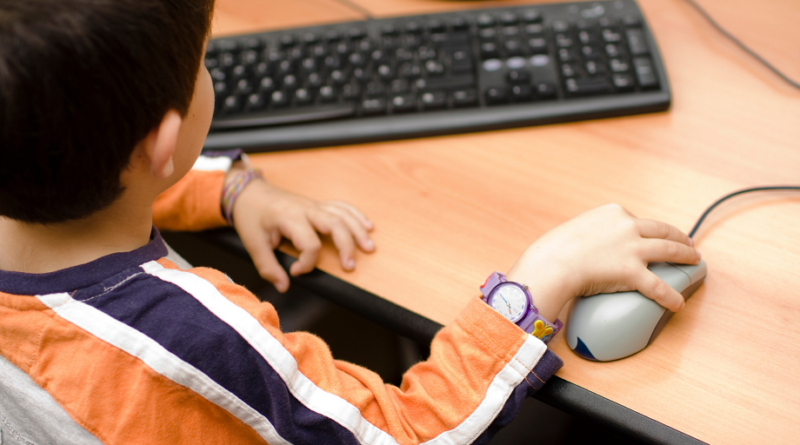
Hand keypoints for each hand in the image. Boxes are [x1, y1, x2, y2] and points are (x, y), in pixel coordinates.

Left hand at [230, 176, 374, 292]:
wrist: (250, 193)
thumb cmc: (251, 217)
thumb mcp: (253, 244)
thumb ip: (268, 267)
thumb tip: (283, 286)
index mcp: (289, 218)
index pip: (310, 243)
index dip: (306, 263)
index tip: (294, 271)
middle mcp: (306, 209)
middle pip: (335, 224)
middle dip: (346, 246)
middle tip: (350, 266)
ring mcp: (314, 205)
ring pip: (343, 215)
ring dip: (358, 231)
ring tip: (369, 248)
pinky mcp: (318, 204)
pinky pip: (342, 207)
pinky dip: (357, 216)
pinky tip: (368, 227)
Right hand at [506, 204, 700, 320]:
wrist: (552, 263)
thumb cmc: (555, 249)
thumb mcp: (577, 229)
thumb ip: (592, 233)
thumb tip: (593, 246)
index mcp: (614, 213)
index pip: (639, 220)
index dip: (650, 230)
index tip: (656, 235)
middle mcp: (628, 226)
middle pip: (663, 231)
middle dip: (679, 238)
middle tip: (687, 244)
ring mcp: (633, 248)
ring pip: (670, 251)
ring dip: (686, 257)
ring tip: (695, 262)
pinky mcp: (633, 272)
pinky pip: (658, 286)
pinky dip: (671, 296)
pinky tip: (678, 302)